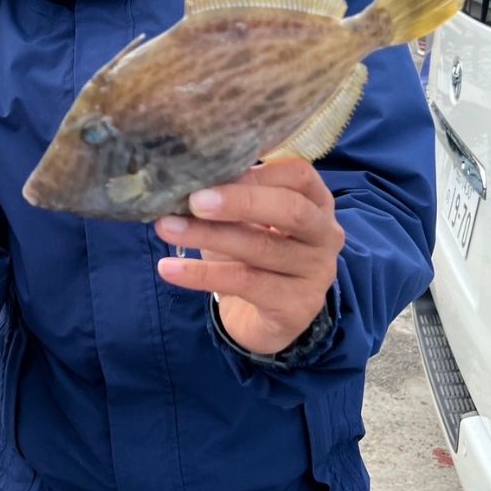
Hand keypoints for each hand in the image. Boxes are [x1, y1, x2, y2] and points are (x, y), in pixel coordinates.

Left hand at [155, 159, 343, 355]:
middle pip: (290, 210)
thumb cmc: (252, 255)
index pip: (299, 175)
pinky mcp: (296, 306)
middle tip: (194, 200)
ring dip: (208, 235)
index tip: (213, 171)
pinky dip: (202, 274)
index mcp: (316, 202)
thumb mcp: (246, 221)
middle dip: (240, 201)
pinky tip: (169, 268)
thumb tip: (186, 176)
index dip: (258, 172)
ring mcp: (316, 272)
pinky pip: (245, 284)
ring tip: (166, 228)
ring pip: (261, 248)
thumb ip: (230, 196)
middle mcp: (325, 235)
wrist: (261, 319)